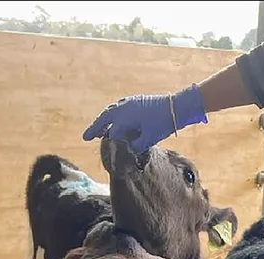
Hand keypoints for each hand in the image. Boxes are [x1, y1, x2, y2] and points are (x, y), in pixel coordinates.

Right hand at [82, 84, 207, 151]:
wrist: (177, 107)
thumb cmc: (162, 123)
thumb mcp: (149, 138)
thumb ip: (136, 145)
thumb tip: (129, 148)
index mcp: (124, 117)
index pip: (111, 132)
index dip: (108, 142)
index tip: (106, 151)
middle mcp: (123, 108)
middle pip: (105, 118)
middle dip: (95, 128)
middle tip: (86, 137)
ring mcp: (130, 102)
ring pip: (111, 111)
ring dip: (103, 120)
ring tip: (98, 129)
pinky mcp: (136, 101)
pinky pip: (119, 107)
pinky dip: (113, 113)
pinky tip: (113, 117)